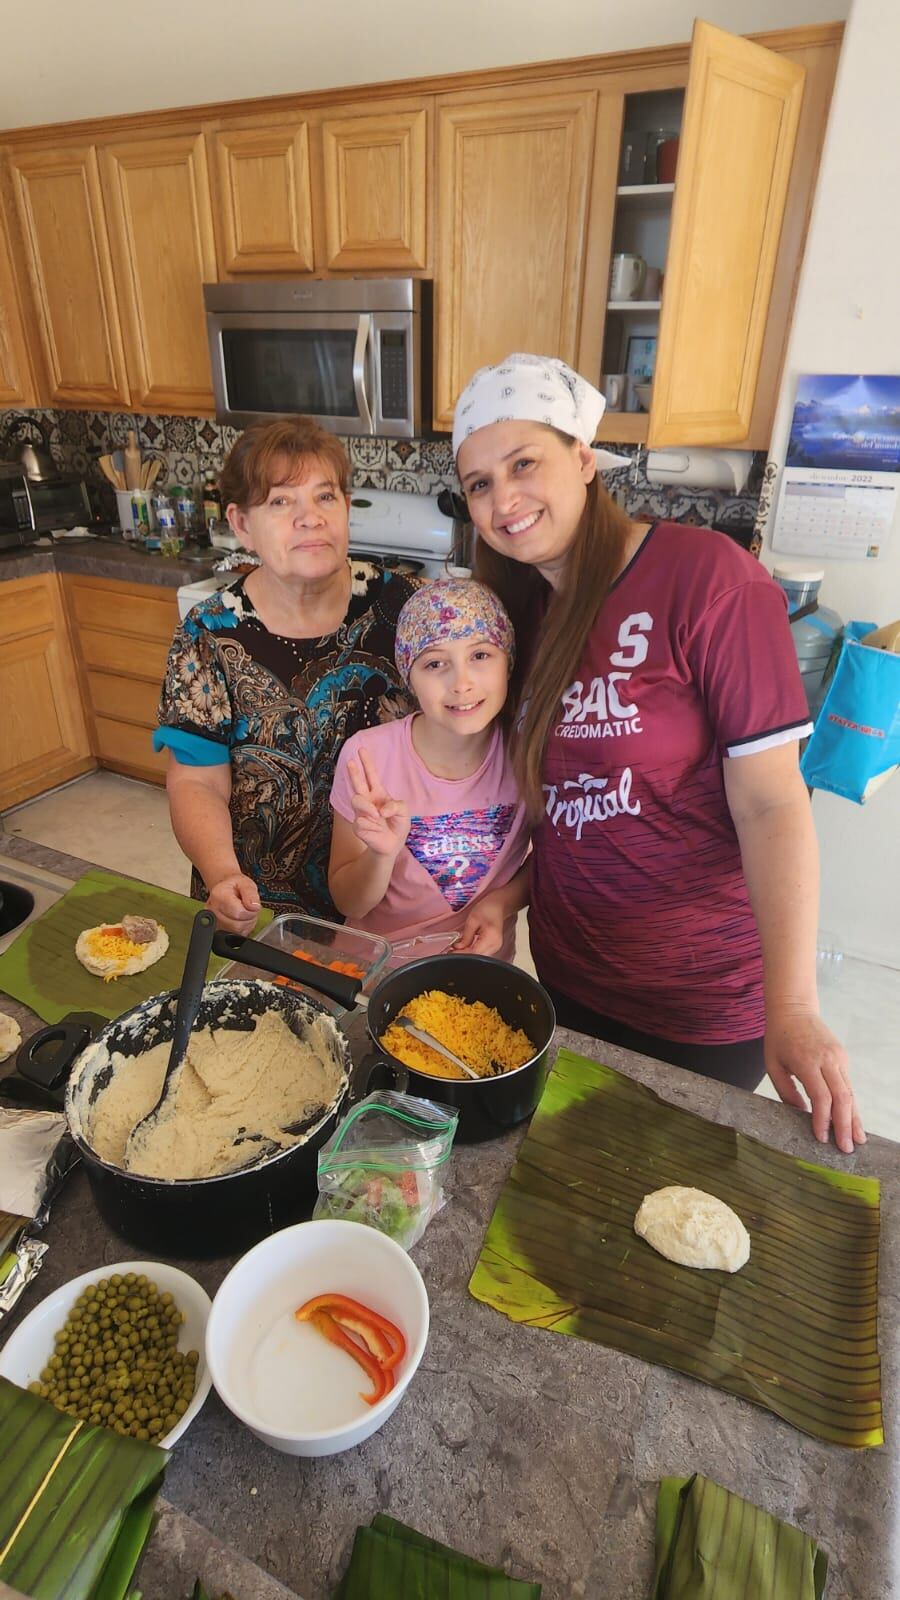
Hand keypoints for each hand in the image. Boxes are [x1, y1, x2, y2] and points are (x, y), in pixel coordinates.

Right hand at [206, 872, 260, 933]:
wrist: (225, 889)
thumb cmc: (235, 886)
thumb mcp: (246, 883)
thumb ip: (251, 894)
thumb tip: (254, 906)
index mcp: (218, 895)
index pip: (238, 913)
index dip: (250, 912)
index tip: (252, 905)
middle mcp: (213, 910)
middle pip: (237, 925)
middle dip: (249, 918)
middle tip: (249, 908)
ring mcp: (214, 922)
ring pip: (237, 931)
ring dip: (246, 924)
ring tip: (244, 912)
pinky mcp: (218, 930)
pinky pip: (235, 935)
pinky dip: (242, 928)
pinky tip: (240, 918)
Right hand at [347, 747, 409, 858]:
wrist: (392, 845)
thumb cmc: (398, 825)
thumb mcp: (404, 812)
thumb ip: (396, 806)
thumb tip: (380, 810)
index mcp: (379, 793)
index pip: (371, 775)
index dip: (367, 763)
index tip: (361, 749)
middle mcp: (368, 800)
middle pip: (357, 783)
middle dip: (354, 771)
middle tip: (351, 761)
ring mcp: (361, 812)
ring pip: (357, 801)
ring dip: (368, 808)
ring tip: (377, 816)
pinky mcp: (357, 825)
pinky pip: (362, 821)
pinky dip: (372, 827)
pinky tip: (376, 830)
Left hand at [455, 892, 505, 955]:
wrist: (498, 906)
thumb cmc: (488, 909)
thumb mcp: (473, 920)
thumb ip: (465, 936)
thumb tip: (458, 948)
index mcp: (491, 938)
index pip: (474, 953)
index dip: (461, 954)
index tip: (451, 952)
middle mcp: (495, 946)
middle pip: (476, 957)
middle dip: (463, 955)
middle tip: (451, 950)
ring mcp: (495, 947)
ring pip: (478, 957)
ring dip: (467, 953)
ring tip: (457, 948)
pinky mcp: (493, 947)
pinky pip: (481, 953)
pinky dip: (472, 951)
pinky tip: (465, 947)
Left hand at [764, 1008, 864, 1153]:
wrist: (793, 1009)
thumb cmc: (779, 1038)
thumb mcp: (773, 1065)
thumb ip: (786, 1092)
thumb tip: (802, 1115)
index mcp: (807, 1061)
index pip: (821, 1096)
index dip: (823, 1119)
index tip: (821, 1138)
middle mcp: (828, 1060)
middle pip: (842, 1098)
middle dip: (844, 1126)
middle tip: (845, 1149)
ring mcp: (838, 1058)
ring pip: (850, 1093)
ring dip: (854, 1118)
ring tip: (857, 1141)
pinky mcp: (843, 1058)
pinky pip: (848, 1085)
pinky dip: (852, 1105)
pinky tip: (853, 1122)